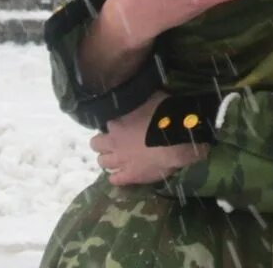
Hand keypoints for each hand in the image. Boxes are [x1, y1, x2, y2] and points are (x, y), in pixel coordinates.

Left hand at [91, 92, 209, 186]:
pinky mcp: (130, 176)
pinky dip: (116, 177)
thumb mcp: (151, 97)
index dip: (112, 124)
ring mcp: (120, 161)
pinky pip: (116, 180)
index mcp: (116, 122)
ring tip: (116, 158)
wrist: (176, 139)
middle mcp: (113, 142)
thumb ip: (140, 98)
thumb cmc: (165, 114)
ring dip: (107, 159)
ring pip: (102, 162)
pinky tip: (121, 175)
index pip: (105, 123)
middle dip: (102, 143)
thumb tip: (138, 92)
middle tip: (113, 141)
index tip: (120, 123)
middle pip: (96, 144)